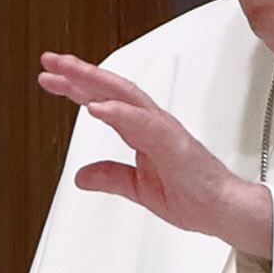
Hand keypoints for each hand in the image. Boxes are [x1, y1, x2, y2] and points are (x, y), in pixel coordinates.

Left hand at [38, 54, 273, 258]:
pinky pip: (143, 123)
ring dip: (94, 81)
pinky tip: (96, 107)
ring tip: (68, 72)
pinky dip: (119, 112)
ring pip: (125, 95)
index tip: (50, 78)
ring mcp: (163, 129)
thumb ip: (110, 177)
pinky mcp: (174, 143)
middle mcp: (151, 122)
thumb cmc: (192, 196)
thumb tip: (81, 176)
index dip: (76, 87)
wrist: (223, 212)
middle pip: (111, 88)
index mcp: (142, 130)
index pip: (104, 100)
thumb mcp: (138, 188)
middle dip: (78, 73)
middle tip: (50, 60)